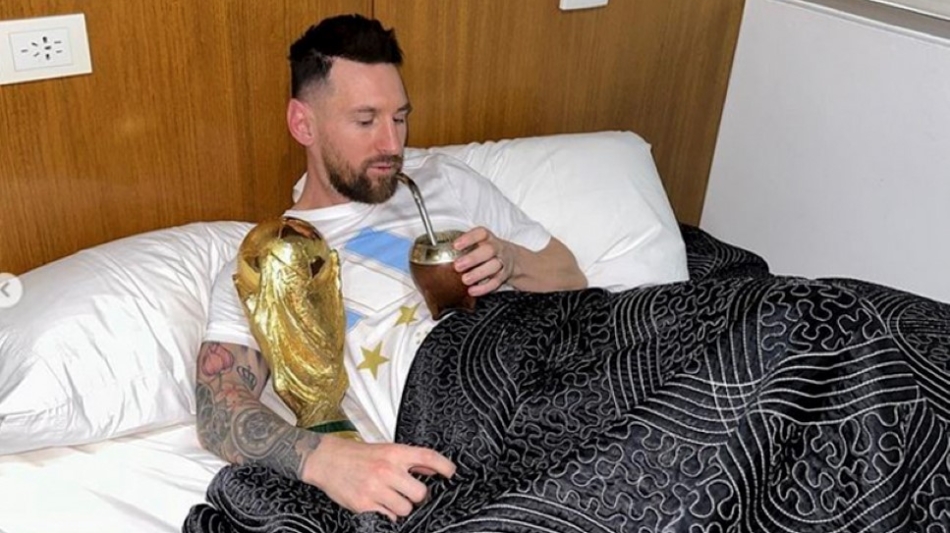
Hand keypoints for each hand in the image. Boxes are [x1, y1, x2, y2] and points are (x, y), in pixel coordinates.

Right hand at [301, 436, 455, 520]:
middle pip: (420, 493)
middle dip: (417, 496)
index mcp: (394, 453)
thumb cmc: (357, 455)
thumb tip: (434, 469)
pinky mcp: (364, 505)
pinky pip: (388, 516)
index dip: (444, 466)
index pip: (427, 457)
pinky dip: (387, 513)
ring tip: (390, 497)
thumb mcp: (386, 450)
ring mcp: (375, 489)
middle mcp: (387, 470)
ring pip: (405, 508)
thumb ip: (410, 459)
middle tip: (408, 492)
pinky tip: (379, 503)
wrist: (326, 460)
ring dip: (401, 506)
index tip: (452, 473)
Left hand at [452, 227, 514, 296]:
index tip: (456, 245)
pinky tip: (473, 290)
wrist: (513, 259)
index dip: (468, 238)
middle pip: (489, 250)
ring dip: (478, 273)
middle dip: (473, 258)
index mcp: (488, 238)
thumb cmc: (488, 251)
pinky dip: (484, 288)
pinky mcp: (503, 276)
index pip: (481, 233)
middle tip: (458, 266)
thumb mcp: (479, 243)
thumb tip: (439, 252)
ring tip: (465, 280)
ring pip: (494, 266)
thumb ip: (464, 247)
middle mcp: (496, 248)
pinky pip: (495, 282)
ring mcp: (501, 262)